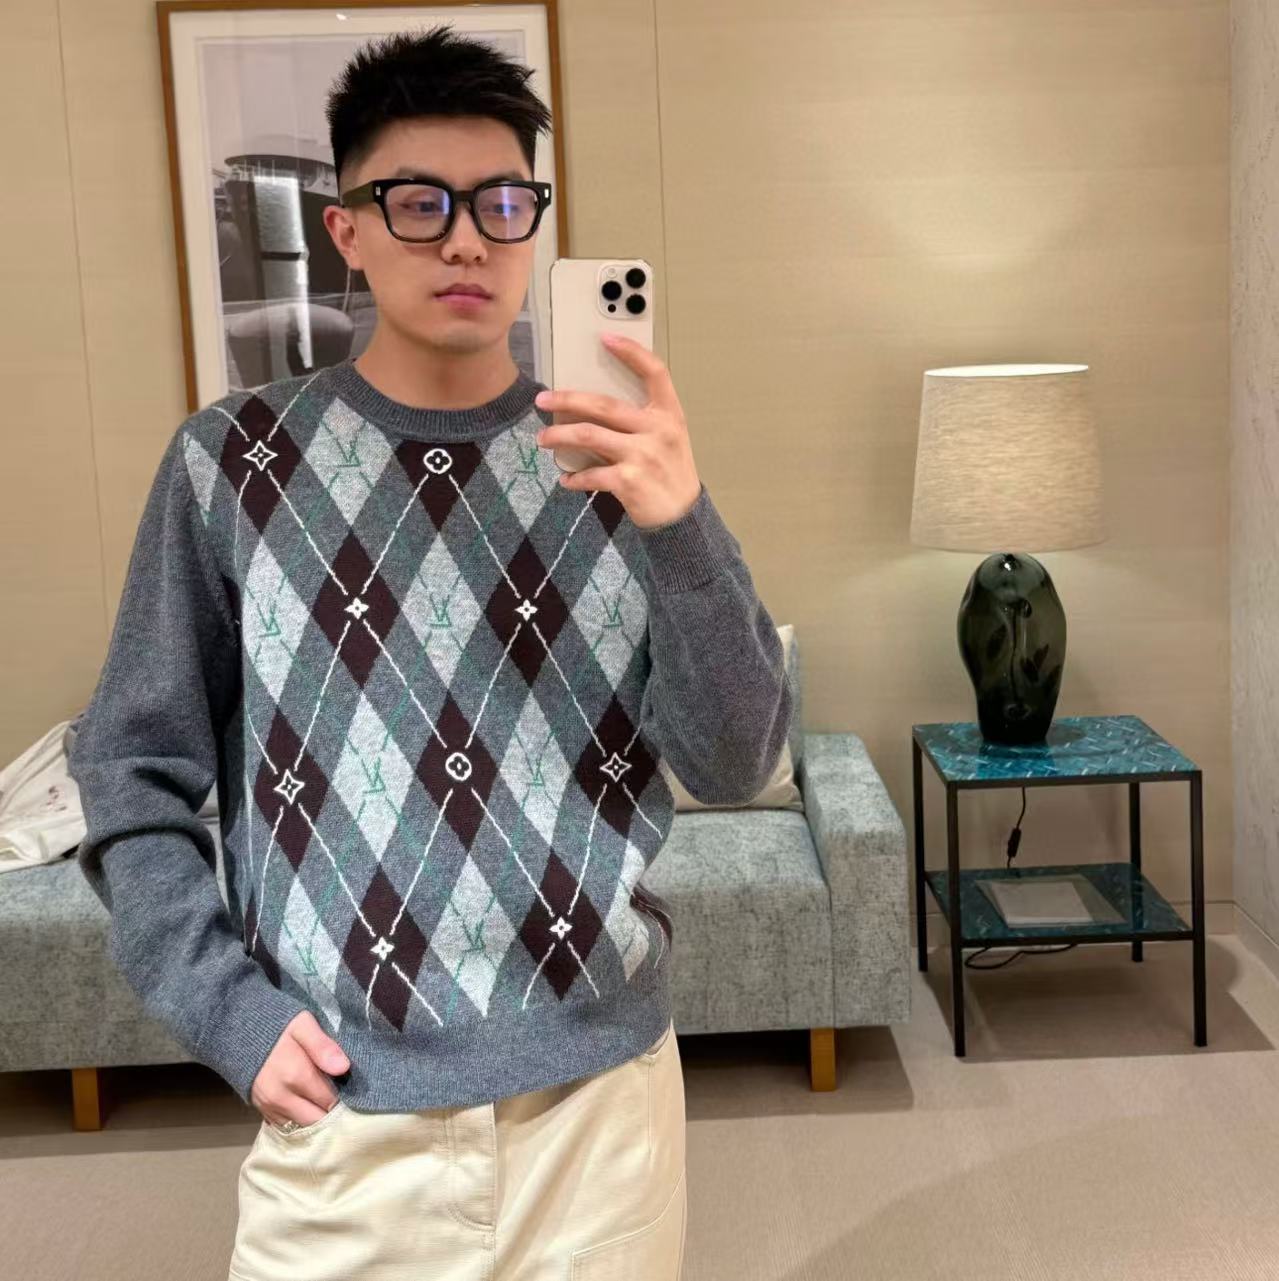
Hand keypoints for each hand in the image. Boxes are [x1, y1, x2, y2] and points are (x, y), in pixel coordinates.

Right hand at [250, 1010, 350, 1127]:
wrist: (237, 1029)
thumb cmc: (276, 1024)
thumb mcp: (302, 1025)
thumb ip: (322, 1046)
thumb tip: (344, 1068)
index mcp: (296, 1076)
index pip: (331, 1101)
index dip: (343, 1097)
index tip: (349, 1089)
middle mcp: (281, 1097)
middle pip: (317, 1119)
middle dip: (330, 1112)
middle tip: (339, 1097)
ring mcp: (268, 1106)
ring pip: (301, 1126)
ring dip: (314, 1117)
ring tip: (322, 1101)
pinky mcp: (260, 1109)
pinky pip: (285, 1125)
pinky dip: (297, 1119)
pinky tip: (305, 1105)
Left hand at [534, 333, 701, 529]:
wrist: (681, 515)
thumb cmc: (670, 472)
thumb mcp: (669, 438)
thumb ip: (642, 420)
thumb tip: (593, 409)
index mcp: (668, 414)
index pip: (655, 372)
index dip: (631, 352)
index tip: (606, 338)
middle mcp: (657, 430)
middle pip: (604, 405)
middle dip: (568, 400)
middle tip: (542, 399)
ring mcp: (643, 455)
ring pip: (589, 436)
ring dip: (560, 436)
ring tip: (543, 438)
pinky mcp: (629, 481)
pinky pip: (591, 474)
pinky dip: (574, 478)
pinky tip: (565, 480)